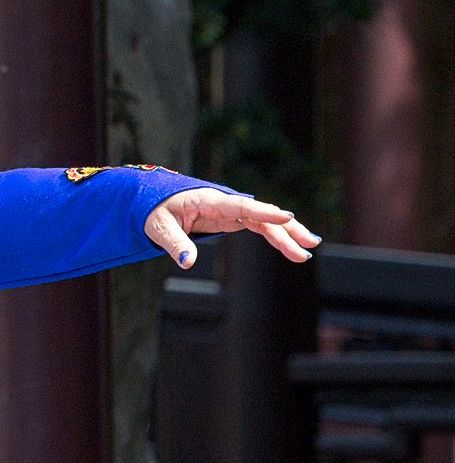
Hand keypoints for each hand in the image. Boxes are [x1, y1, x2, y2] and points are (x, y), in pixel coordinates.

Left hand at [144, 188, 319, 268]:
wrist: (153, 201)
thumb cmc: (154, 210)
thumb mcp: (158, 226)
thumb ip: (173, 242)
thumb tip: (186, 261)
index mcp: (208, 200)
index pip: (240, 206)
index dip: (263, 211)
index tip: (285, 216)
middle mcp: (224, 204)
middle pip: (260, 214)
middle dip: (285, 229)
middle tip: (308, 244)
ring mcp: (230, 211)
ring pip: (264, 221)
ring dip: (286, 235)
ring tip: (307, 251)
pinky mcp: (231, 219)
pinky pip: (258, 225)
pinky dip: (275, 235)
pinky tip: (290, 247)